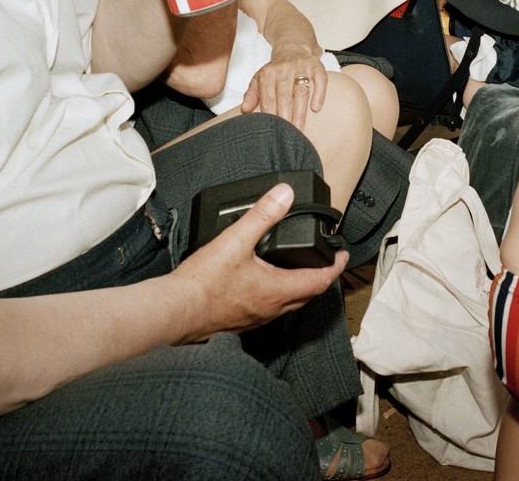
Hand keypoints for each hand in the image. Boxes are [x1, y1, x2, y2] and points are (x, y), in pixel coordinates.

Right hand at [172, 183, 347, 335]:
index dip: (335, 267)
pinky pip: (269, 310)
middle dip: (320, 278)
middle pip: (307, 296)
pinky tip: (262, 285)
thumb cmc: (203, 284)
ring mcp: (255, 319)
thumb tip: (284, 194)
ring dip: (298, 288)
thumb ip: (262, 215)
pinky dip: (276, 296)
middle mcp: (271, 309)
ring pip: (288, 305)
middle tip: (325, 262)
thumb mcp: (235, 240)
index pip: (319, 281)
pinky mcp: (239, 323)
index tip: (343, 255)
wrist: (175, 313)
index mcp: (276, 290)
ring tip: (297, 270)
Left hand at [241, 45, 327, 127]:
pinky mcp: (316, 65)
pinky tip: (316, 108)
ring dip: (300, 112)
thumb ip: (252, 95)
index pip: (268, 97)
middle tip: (286, 135)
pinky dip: (319, 93)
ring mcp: (301, 66)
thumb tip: (244, 110)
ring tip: (299, 129)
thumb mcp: (260, 79)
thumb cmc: (275, 71)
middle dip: (285, 117)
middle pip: (285, 96)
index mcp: (268, 73)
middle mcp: (284, 68)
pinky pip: (320, 79)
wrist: (292, 48)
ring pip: (302, 91)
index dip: (270, 115)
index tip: (272, 131)